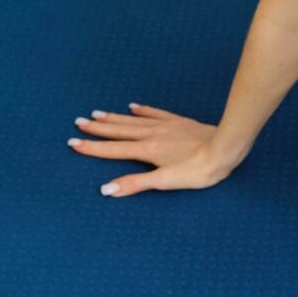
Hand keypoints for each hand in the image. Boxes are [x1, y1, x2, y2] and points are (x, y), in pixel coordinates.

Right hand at [68, 102, 235, 197]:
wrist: (225, 146)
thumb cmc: (198, 170)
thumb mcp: (166, 181)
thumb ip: (135, 184)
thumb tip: (106, 189)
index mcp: (146, 150)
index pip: (112, 150)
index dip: (92, 148)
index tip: (73, 143)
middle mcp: (151, 134)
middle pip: (118, 131)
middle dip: (97, 128)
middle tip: (78, 122)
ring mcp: (164, 125)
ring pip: (132, 121)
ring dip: (113, 118)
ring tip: (96, 113)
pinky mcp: (177, 121)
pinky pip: (153, 113)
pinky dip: (141, 110)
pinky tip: (133, 107)